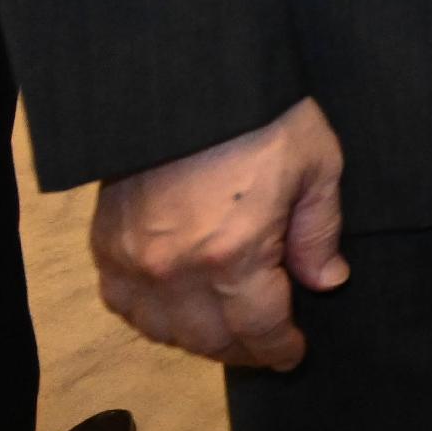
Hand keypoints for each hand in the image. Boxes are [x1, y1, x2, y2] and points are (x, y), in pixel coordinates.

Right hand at [91, 97, 347, 370]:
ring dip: (196, 338)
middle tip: (265, 345)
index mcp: (232, 255)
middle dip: (242, 349)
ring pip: (162, 329)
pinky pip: (122, 302)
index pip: (257, 329)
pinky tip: (175, 306)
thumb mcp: (316, 166)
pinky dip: (150, 315)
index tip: (293, 355)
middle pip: (208, 339)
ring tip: (225, 328)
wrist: (190, 76)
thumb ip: (319, 232)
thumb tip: (326, 282)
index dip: (279, 349)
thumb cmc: (264, 115)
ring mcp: (132, 259)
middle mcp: (174, 270)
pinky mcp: (105, 240)